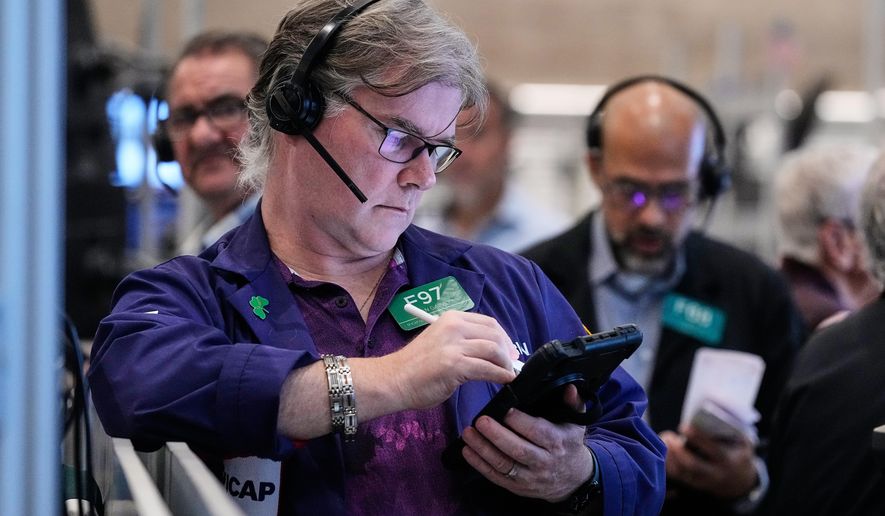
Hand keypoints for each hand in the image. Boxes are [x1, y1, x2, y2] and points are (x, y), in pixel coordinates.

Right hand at [389, 311, 514, 409]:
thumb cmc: (416, 366)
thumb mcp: (441, 342)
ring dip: (506, 364)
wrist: (394, 380)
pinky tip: (504, 381)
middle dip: (508, 351)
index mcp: (451, 318)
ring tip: (507, 374)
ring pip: (494, 350)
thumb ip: (463, 342)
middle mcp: (453, 326)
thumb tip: (493, 351)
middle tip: (512, 365)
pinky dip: (500, 375)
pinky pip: (487, 368)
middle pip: (494, 334)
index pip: (488, 322)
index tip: (510, 351)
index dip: (504, 338)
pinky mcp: (455, 364)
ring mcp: (454, 345)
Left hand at [460, 384, 593, 501]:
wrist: (573, 480)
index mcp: (557, 443)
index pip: (537, 432)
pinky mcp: (517, 487)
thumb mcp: (576, 423)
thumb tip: (569, 386)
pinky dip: (480, 465)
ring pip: (504, 465)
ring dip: (483, 449)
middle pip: (518, 450)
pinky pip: (496, 477)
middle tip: (480, 421)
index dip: (520, 421)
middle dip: (497, 435)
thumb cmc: (569, 445)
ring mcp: (529, 477)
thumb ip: (573, 403)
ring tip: (468, 433)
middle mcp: (543, 462)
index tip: (505, 409)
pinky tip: (467, 451)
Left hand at [660, 423, 757, 498]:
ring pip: (682, 471)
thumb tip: (714, 409)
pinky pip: (678, 475)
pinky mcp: (694, 483)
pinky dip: (668, 462)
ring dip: (670, 455)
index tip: (684, 426)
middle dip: (678, 450)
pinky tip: (664, 449)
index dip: (698, 437)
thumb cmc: (738, 452)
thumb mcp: (742, 442)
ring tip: (665, 439)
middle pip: (693, 464)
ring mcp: (704, 481)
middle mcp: (716, 473)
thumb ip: (731, 429)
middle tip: (669, 436)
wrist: (740, 480)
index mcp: (728, 460)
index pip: (713, 450)